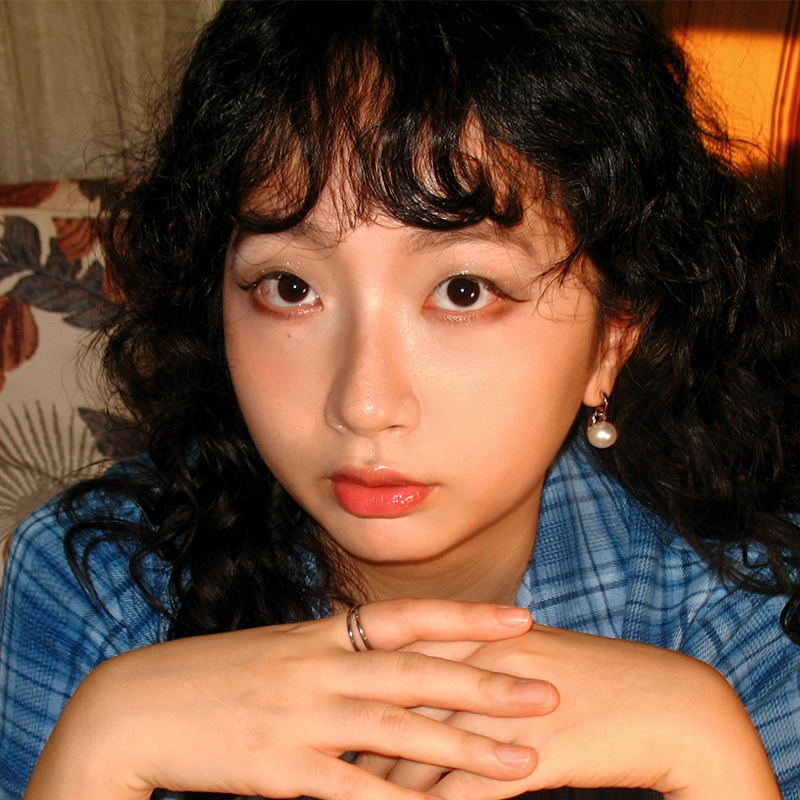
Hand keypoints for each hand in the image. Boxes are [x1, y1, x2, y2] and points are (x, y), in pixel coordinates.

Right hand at [25, 599, 557, 799]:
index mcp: (321, 634)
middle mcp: (321, 668)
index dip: (468, 617)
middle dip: (487, 684)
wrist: (137, 705)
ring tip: (524, 764)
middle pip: (419, 674)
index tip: (522, 617)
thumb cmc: (214, 676)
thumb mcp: (280, 650)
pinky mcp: (282, 770)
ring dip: (466, 750)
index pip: (409, 616)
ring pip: (400, 734)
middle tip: (549, 690)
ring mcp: (303, 719)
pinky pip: (354, 791)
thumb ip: (333, 652)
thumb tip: (385, 653)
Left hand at [361, 625, 780, 799]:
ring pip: (426, 752)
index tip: (324, 708)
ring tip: (347, 799)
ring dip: (383, 786)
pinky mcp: (533, 755)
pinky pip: (468, 792)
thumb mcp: (532, 654)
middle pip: (403, 704)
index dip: (360, 684)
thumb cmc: (598, 678)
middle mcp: (488, 662)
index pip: (404, 656)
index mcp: (484, 632)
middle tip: (317, 760)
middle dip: (359, 737)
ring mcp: (509, 708)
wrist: (671, 705)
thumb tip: (430, 674)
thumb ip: (477, 657)